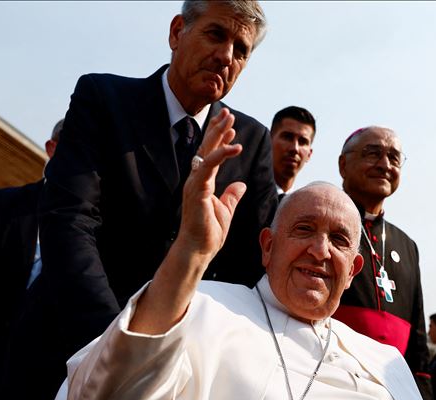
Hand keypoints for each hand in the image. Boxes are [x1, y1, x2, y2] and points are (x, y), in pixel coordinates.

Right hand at [179, 108, 245, 259]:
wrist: (197, 249)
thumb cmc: (208, 233)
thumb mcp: (226, 210)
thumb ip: (232, 196)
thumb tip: (241, 185)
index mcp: (202, 183)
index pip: (211, 156)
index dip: (220, 140)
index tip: (231, 128)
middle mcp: (196, 179)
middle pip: (206, 148)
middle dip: (217, 129)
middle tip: (228, 113)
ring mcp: (194, 183)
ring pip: (206, 152)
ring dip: (218, 134)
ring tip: (230, 120)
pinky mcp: (197, 188)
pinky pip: (209, 165)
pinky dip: (222, 154)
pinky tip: (236, 146)